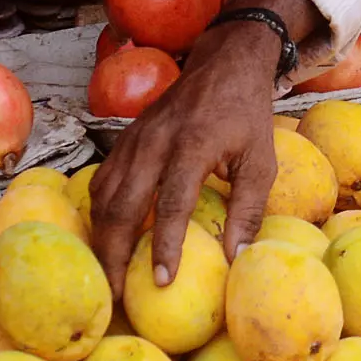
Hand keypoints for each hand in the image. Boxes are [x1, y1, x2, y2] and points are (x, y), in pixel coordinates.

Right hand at [88, 0, 319, 285]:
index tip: (161, 283)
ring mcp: (134, 141)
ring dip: (102, 240)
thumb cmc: (247, 115)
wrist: (224, 64)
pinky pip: (102, 183)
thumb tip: (237, 258)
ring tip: (108, 277)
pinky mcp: (125, 141)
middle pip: (121, 207)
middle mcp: (154, 143)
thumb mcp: (261, 160)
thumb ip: (249, 209)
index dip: (163, 247)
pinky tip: (106, 240)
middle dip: (115, 255)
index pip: (169, 206)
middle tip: (117, 296)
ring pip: (103, 197)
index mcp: (190, 146)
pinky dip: (100, 215)